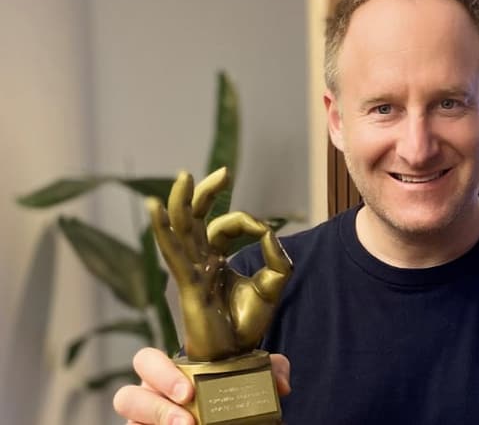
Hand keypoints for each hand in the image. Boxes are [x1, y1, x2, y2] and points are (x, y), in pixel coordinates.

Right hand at [113, 347, 291, 423]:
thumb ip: (270, 370)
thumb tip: (281, 383)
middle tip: (186, 421)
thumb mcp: (252, 378)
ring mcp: (144, 421)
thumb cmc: (232, 396)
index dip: (161, 372)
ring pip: (129, 418)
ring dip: (154, 421)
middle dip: (155, 405)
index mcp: (169, 372)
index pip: (146, 360)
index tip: (189, 392)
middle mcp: (149, 396)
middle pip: (127, 394)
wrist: (230, 419)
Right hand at [147, 167, 292, 360]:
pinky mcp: (187, 283)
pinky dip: (163, 228)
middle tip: (223, 173)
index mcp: (216, 258)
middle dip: (207, 194)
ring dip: (182, 202)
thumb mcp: (273, 282)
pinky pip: (173, 251)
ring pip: (182, 229)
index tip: (265, 231)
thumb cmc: (249, 322)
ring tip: (185, 176)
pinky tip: (155, 208)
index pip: (226, 226)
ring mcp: (190, 269)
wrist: (236, 355)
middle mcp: (199, 259)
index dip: (247, 221)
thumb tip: (268, 231)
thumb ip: (275, 255)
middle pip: (196, 218)